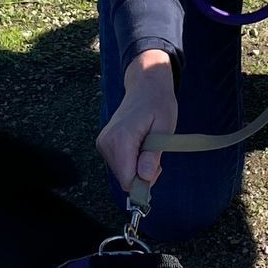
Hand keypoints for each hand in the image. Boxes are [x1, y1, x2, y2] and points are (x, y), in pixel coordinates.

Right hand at [97, 52, 176, 192]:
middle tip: (155, 152)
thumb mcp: (164, 128)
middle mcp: (106, 142)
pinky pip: (119, 164)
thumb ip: (154, 153)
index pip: (128, 180)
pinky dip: (131, 161)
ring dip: (138, 167)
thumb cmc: (158, 103)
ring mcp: (102, 143)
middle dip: (142, 174)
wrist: (145, 85)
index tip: (157, 166)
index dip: (145, 181)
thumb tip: (145, 177)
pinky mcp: (103, 144)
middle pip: (124, 179)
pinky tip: (139, 144)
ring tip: (147, 145)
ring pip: (122, 173)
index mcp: (121, 139)